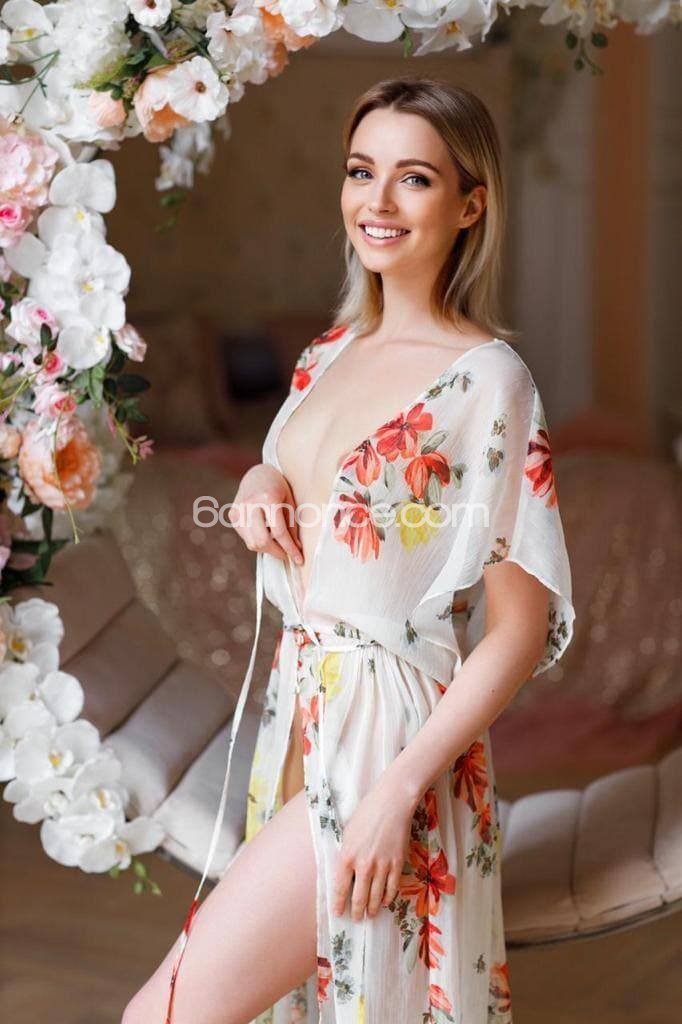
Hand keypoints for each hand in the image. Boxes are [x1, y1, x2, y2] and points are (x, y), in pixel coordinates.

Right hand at [229, 462, 302, 563]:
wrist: (258, 474)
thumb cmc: (279, 487)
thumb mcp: (290, 502)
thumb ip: (291, 526)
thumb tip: (295, 548)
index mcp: (267, 498)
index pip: (279, 532)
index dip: (290, 548)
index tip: (299, 560)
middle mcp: (250, 504)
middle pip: (262, 541)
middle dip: (277, 552)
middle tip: (287, 554)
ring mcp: (238, 509)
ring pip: (252, 543)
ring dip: (267, 548)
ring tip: (277, 542)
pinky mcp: (233, 514)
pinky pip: (246, 537)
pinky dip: (257, 540)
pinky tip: (265, 532)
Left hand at [332, 772, 418, 920]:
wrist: (391, 804)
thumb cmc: (366, 814)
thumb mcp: (348, 834)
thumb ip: (346, 855)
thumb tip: (346, 873)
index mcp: (347, 856)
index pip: (340, 888)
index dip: (339, 904)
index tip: (339, 913)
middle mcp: (363, 865)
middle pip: (359, 897)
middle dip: (357, 911)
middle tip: (356, 919)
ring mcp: (382, 866)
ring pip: (376, 896)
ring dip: (372, 908)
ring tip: (370, 915)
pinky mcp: (397, 864)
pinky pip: (392, 887)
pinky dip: (387, 897)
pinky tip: (384, 901)